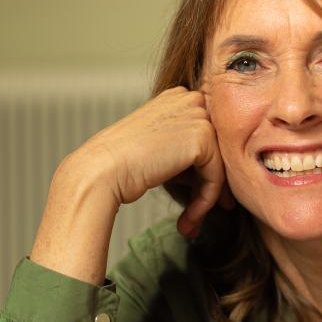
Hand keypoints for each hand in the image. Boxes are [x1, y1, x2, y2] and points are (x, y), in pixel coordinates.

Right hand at [65, 88, 232, 238]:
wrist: (102, 171)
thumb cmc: (123, 165)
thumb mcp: (161, 149)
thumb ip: (187, 153)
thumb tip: (219, 179)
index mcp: (178, 97)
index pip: (207, 137)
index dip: (205, 171)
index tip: (198, 201)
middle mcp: (191, 100)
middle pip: (217, 150)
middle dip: (210, 187)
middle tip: (196, 217)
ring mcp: (198, 115)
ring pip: (219, 165)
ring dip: (205, 200)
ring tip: (189, 224)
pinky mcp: (203, 137)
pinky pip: (216, 177)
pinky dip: (205, 202)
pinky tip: (188, 219)